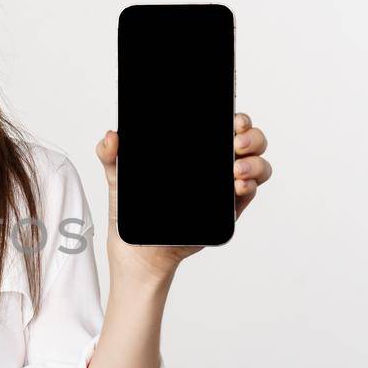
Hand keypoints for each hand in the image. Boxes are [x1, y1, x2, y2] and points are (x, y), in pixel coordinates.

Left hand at [96, 112, 272, 277]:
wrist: (137, 249)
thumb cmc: (131, 208)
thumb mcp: (117, 176)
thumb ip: (110, 154)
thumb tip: (112, 136)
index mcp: (194, 148)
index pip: (224, 124)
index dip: (237, 117)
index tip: (233, 118)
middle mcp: (215, 163)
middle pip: (250, 140)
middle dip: (251, 136)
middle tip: (235, 142)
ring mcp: (225, 186)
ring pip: (257, 164)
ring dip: (255, 162)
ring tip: (236, 171)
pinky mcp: (229, 210)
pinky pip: (250, 193)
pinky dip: (250, 186)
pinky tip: (237, 186)